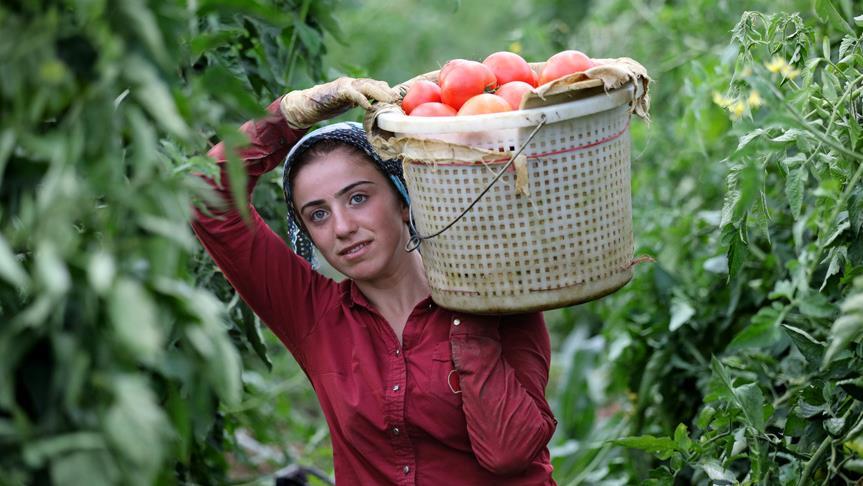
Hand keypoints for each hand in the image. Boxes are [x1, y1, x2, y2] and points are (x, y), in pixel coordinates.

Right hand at [279, 77, 398, 128]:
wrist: (306, 105)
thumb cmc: (326, 106)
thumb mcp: (347, 104)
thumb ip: (359, 102)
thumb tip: (373, 109)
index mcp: (355, 86)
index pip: (375, 86)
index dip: (387, 91)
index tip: (398, 99)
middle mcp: (352, 83)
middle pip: (374, 84)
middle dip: (387, 91)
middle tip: (398, 100)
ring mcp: (344, 85)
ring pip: (366, 86)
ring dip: (379, 93)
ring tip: (389, 100)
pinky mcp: (337, 91)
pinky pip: (352, 94)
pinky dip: (361, 99)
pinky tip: (369, 106)